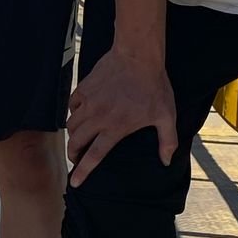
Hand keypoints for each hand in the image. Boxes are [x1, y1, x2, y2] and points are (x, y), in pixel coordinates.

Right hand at [66, 46, 177, 187]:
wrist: (138, 55)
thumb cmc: (154, 86)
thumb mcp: (166, 115)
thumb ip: (167, 141)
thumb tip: (166, 161)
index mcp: (116, 128)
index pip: (94, 155)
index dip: (83, 171)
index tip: (74, 182)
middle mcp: (98, 117)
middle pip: (75, 142)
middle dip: (73, 154)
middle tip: (76, 158)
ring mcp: (89, 102)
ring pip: (70, 124)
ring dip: (73, 135)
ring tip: (79, 138)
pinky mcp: (85, 88)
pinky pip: (72, 105)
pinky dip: (73, 112)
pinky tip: (81, 113)